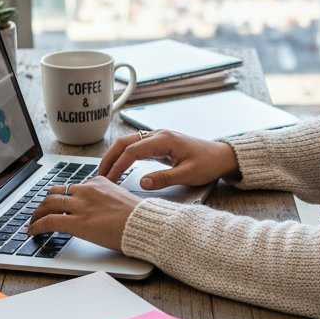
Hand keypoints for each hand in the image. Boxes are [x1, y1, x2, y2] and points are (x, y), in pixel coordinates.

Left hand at [26, 176, 138, 249]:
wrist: (143, 224)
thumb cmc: (137, 216)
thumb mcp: (120, 198)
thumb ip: (105, 198)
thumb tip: (98, 209)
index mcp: (98, 183)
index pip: (73, 186)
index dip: (63, 197)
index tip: (58, 204)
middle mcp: (87, 191)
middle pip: (56, 192)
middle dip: (45, 202)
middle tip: (40, 211)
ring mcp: (81, 206)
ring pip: (49, 204)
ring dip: (37, 213)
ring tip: (33, 221)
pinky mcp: (77, 222)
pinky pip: (49, 221)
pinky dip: (37, 226)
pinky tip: (33, 231)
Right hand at [99, 128, 239, 189]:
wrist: (221, 156)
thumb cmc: (208, 163)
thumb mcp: (188, 174)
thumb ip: (164, 179)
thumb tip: (142, 183)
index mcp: (164, 139)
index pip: (133, 150)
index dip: (119, 165)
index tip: (109, 180)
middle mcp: (158, 135)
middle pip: (125, 142)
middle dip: (110, 158)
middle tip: (98, 175)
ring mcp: (158, 138)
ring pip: (128, 143)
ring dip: (115, 156)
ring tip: (104, 172)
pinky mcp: (159, 145)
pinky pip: (136, 148)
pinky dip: (124, 157)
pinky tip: (118, 168)